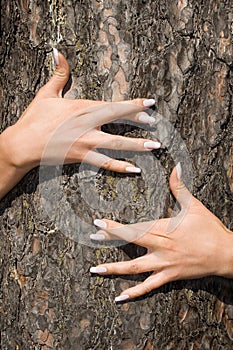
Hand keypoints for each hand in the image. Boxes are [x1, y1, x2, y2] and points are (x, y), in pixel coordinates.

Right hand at [1, 50, 159, 172]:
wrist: (22, 144)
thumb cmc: (35, 119)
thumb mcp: (46, 94)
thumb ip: (59, 74)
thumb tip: (59, 53)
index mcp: (82, 107)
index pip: (113, 104)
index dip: (134, 103)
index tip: (150, 102)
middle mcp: (87, 124)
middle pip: (119, 120)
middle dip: (139, 121)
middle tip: (156, 123)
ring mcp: (86, 142)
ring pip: (117, 143)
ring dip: (137, 145)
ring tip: (154, 147)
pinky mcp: (81, 157)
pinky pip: (105, 163)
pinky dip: (120, 166)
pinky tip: (134, 169)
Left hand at [90, 164, 232, 301]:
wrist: (225, 254)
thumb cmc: (209, 229)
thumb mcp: (194, 206)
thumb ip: (179, 186)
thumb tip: (175, 166)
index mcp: (165, 229)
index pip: (135, 227)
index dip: (116, 226)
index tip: (98, 222)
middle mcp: (161, 247)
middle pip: (131, 243)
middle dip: (110, 239)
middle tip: (92, 237)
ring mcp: (164, 264)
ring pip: (134, 268)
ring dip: (114, 268)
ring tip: (95, 270)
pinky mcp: (169, 277)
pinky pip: (149, 286)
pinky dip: (134, 293)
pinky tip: (120, 297)